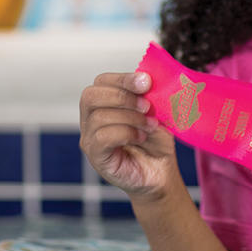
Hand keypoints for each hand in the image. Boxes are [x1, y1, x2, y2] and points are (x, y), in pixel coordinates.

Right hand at [79, 72, 178, 200]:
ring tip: (150, 125)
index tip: (146, 82)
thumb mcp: (155, 112)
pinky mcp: (96, 157)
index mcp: (103, 103)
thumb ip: (148, 95)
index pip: (101, 81)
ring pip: (99, 117)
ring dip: (130, 117)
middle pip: (90, 96)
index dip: (123, 78)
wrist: (161, 172)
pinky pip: (103, 138)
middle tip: (146, 105)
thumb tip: (146, 78)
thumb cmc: (156, 141)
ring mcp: (90, 139)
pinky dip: (126, 133)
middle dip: (122, 96)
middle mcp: (90, 120)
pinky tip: (141, 137)